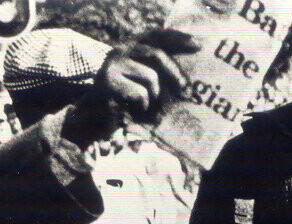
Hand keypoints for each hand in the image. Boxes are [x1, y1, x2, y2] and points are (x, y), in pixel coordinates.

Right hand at [64, 30, 199, 146]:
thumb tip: (185, 83)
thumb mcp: (144, 85)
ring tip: (149, 109)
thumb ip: (159, 77)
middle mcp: (120, 51)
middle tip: (184, 90)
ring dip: (156, 99)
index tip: (198, 46)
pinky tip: (135, 112)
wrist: (93, 119)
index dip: (176, 38)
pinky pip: (140, 95)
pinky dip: (143, 108)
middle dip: (174, 73)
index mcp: (130, 48)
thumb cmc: (125, 103)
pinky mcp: (108, 83)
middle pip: (156, 55)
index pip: (155, 35)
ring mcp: (113, 65)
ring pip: (151, 78)